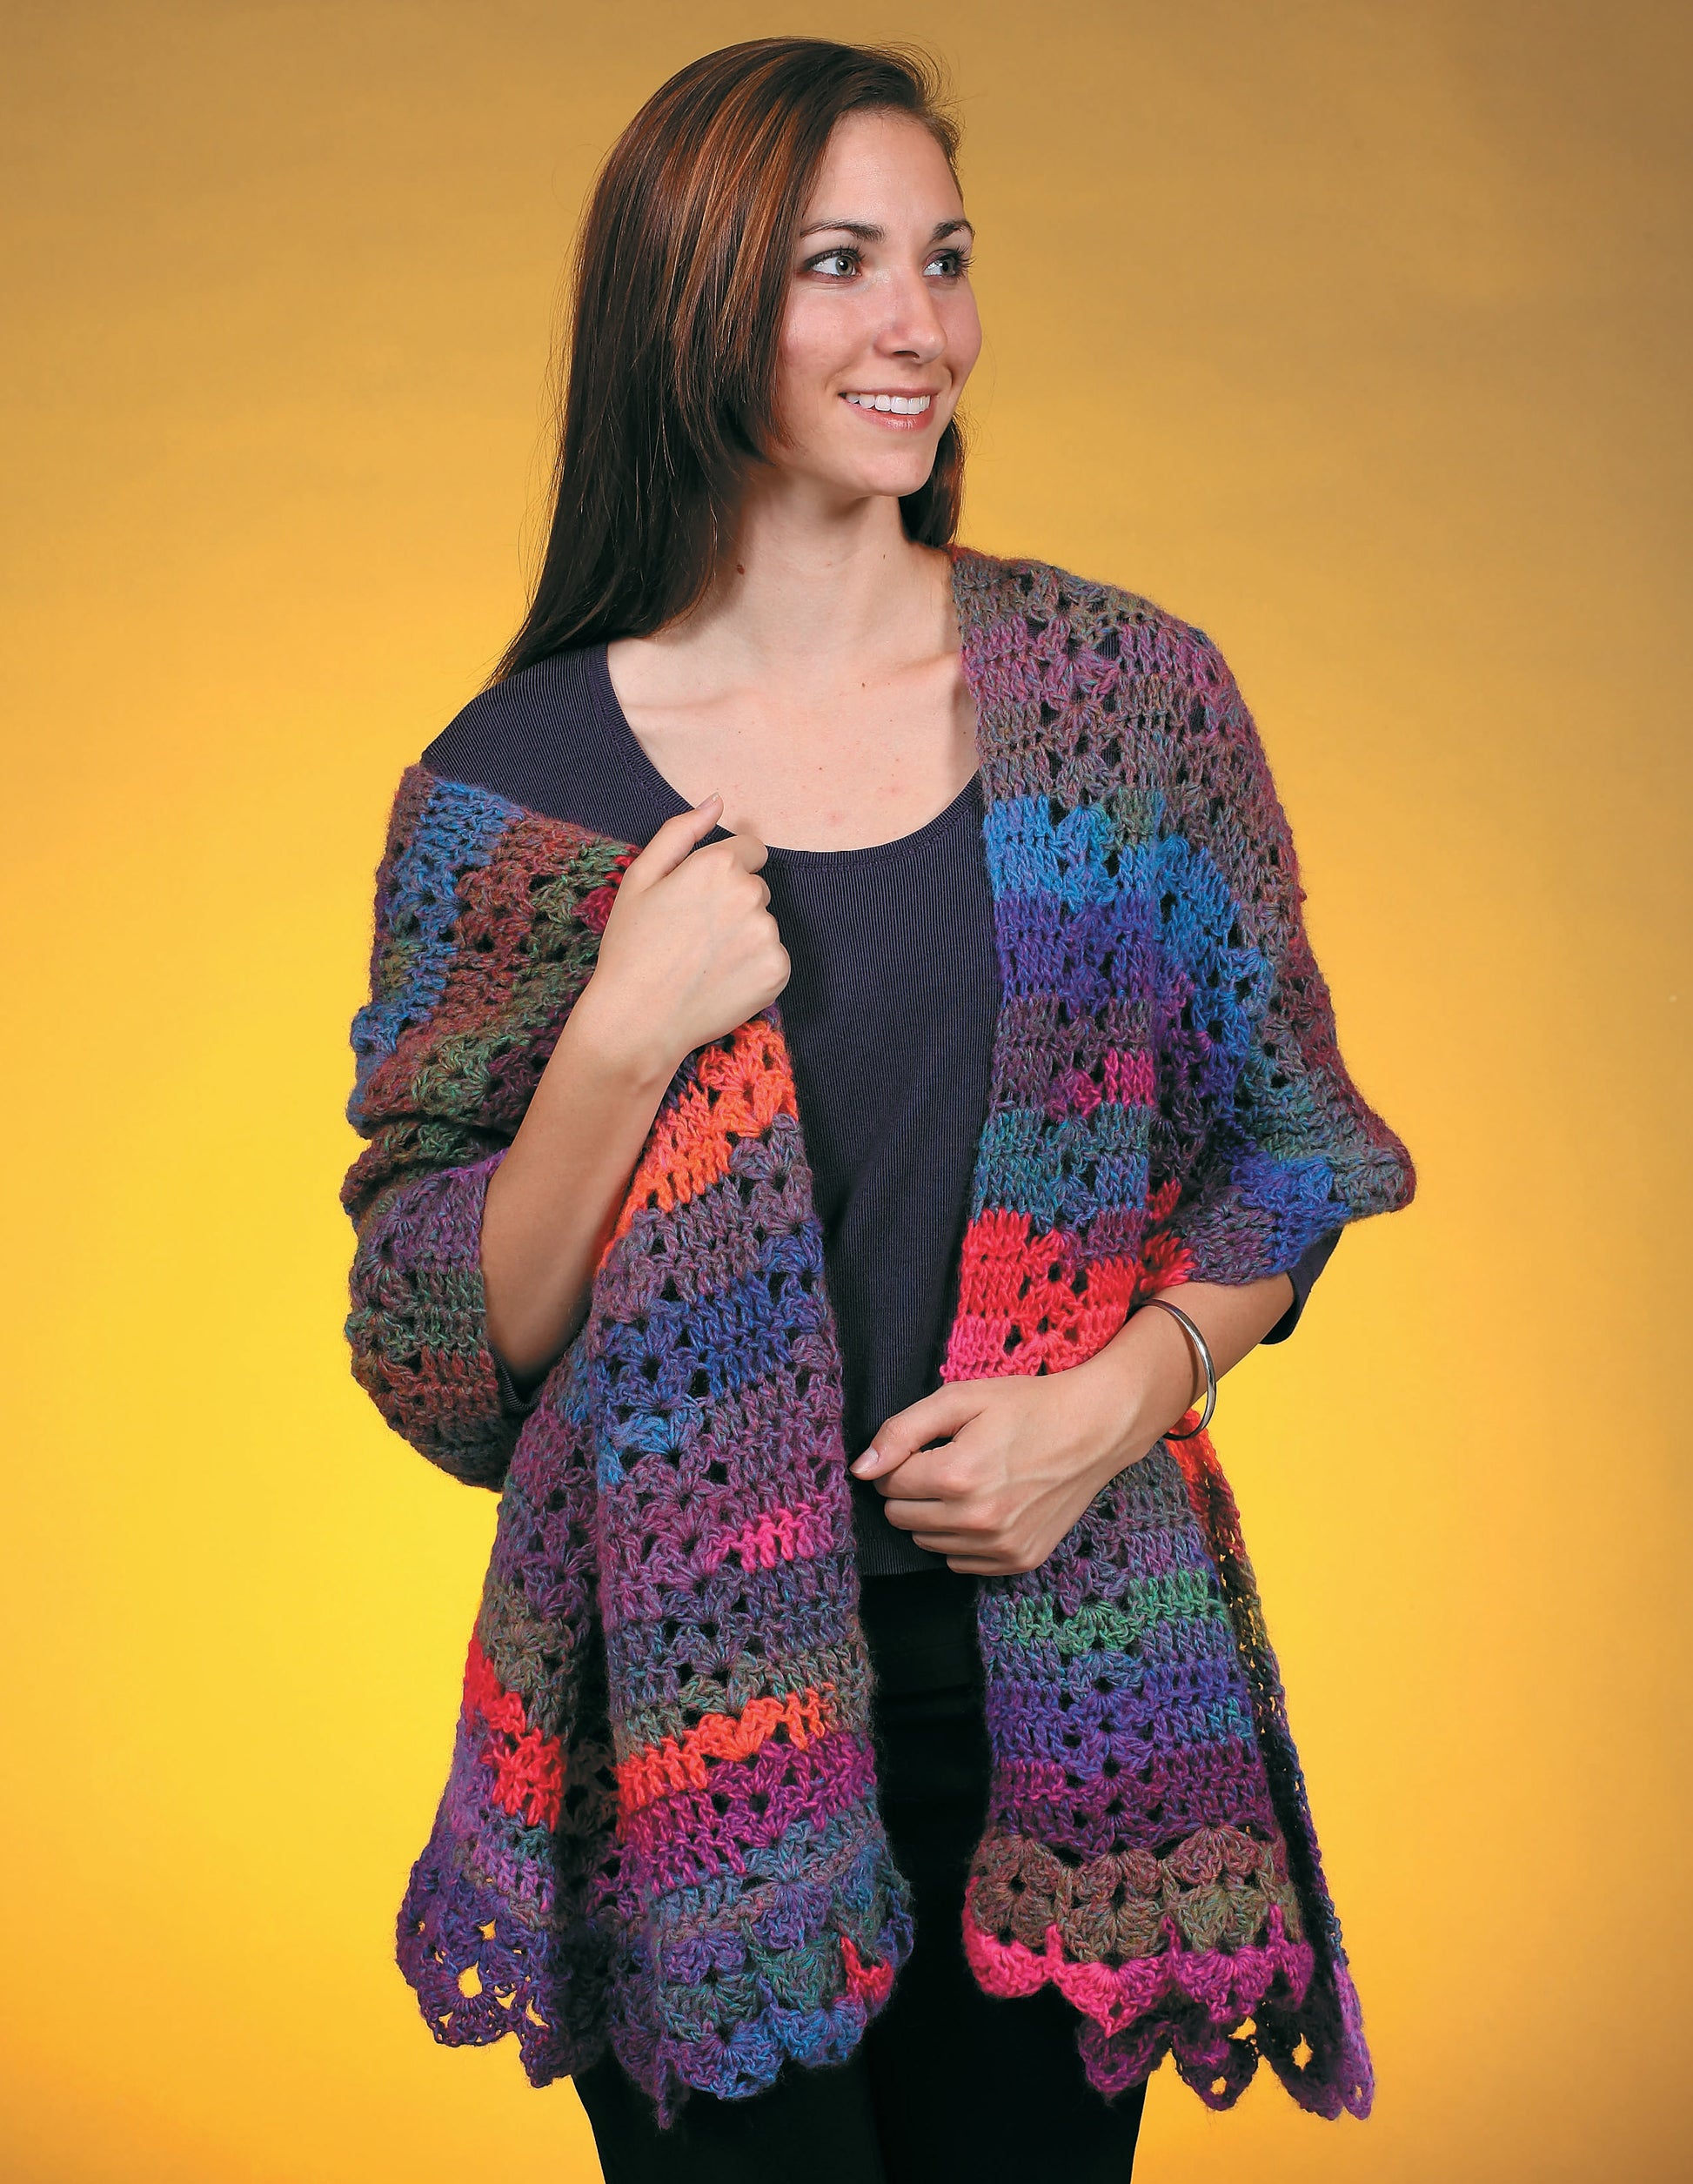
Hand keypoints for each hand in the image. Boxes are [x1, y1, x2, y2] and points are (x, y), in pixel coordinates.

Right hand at [575, 795, 790, 1079]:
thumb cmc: (632, 948)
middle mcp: (750, 895)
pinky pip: (774, 958)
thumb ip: (680, 832)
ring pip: (764, 924)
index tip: (699, 900)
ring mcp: (768, 935)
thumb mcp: (640, 878)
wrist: (638, 1020)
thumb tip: (716, 800)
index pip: (750, 850)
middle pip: (756, 888)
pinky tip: (721, 981)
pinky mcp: (778, 971)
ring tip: (704, 962)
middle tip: (692, 937)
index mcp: (718, 865)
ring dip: (743, 937)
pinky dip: (754, 969)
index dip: (723, 873)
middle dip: (731, 904)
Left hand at [850, 1355, 1159, 1575]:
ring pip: (927, 1543)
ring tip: (970, 1483)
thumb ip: (902, 1430)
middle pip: (901, 1518)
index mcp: (957, 1475)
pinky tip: (988, 1506)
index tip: (928, 1447)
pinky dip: (962, 1538)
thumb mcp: (960, 1399)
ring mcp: (1000, 1546)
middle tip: (946, 1462)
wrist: (1096, 1428)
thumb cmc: (1026, 1406)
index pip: (887, 1484)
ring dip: (935, 1515)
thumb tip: (860, 1469)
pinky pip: (960, 1562)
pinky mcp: (1019, 1560)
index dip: (900, 1461)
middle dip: (912, 1490)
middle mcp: (977, 1519)